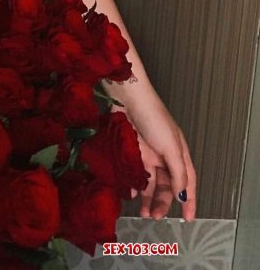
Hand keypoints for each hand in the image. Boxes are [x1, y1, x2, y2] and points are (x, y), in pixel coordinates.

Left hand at [122, 92, 196, 220]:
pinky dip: (132, 184)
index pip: (187, 182)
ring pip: (150, 182)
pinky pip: (133, 173)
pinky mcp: (131, 151)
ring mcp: (147, 153)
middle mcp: (164, 156)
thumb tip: (182, 195)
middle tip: (156, 217)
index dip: (189, 200)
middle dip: (163, 202)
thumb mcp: (171, 146)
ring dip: (147, 197)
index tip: (189, 218)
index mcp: (179, 154)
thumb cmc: (154, 118)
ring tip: (144, 212)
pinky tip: (129, 192)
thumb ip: (177, 172)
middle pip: (167, 185)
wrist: (128, 99)